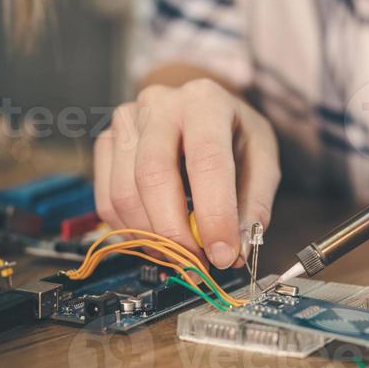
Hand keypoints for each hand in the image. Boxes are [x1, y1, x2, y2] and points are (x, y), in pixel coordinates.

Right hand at [93, 79, 280, 267]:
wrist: (201, 108)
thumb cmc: (233, 133)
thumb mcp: (262, 159)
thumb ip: (254, 204)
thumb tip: (238, 251)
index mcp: (206, 101)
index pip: (207, 160)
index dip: (214, 213)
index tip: (223, 254)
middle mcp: (160, 105)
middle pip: (153, 175)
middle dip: (174, 232)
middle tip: (195, 265)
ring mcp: (126, 122)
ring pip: (125, 192)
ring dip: (152, 238)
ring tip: (179, 256)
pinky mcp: (106, 143)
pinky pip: (107, 200)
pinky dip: (130, 231)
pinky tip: (156, 239)